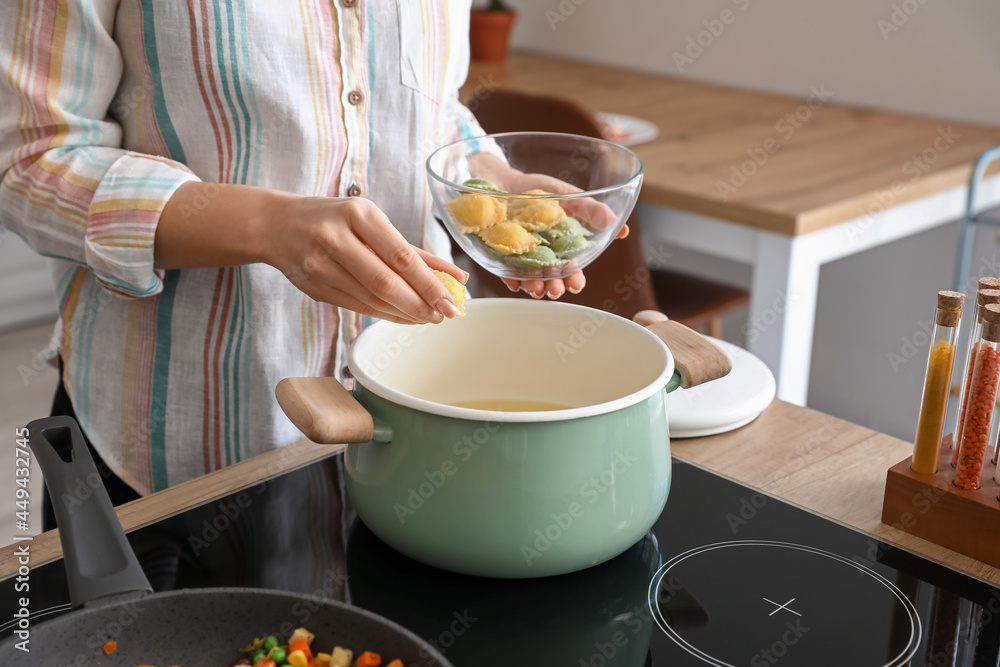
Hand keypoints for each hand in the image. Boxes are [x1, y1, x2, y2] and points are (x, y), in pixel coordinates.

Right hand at [265, 196, 466, 323]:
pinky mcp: (315, 288)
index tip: (452, 300)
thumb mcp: (372, 222)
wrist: (278, 225)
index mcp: (358, 214)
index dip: (430, 283)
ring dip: (405, 313)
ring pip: (371, 299)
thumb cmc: (335, 220)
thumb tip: (455, 276)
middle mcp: (336, 238)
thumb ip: (413, 251)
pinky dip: (385, 315)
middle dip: (420, 304)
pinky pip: (358, 307)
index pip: (401, 256)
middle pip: (386, 282)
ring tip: (429, 317)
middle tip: (445, 315)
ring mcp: (321, 265)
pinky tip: (403, 317)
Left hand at [468, 154, 627, 298]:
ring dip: (533, 286)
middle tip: (556, 291)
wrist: (503, 179)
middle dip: (554, 286)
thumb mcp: (569, 197)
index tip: (576, 285)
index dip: (574, 278)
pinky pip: (503, 269)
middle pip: (549, 277)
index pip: (570, 268)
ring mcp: (519, 256)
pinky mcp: (497, 253)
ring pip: (528, 278)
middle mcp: (541, 256)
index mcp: (561, 247)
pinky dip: (509, 277)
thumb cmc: (539, 190)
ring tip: (536, 289)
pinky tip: (514, 281)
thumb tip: (620, 227)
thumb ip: (592, 211)